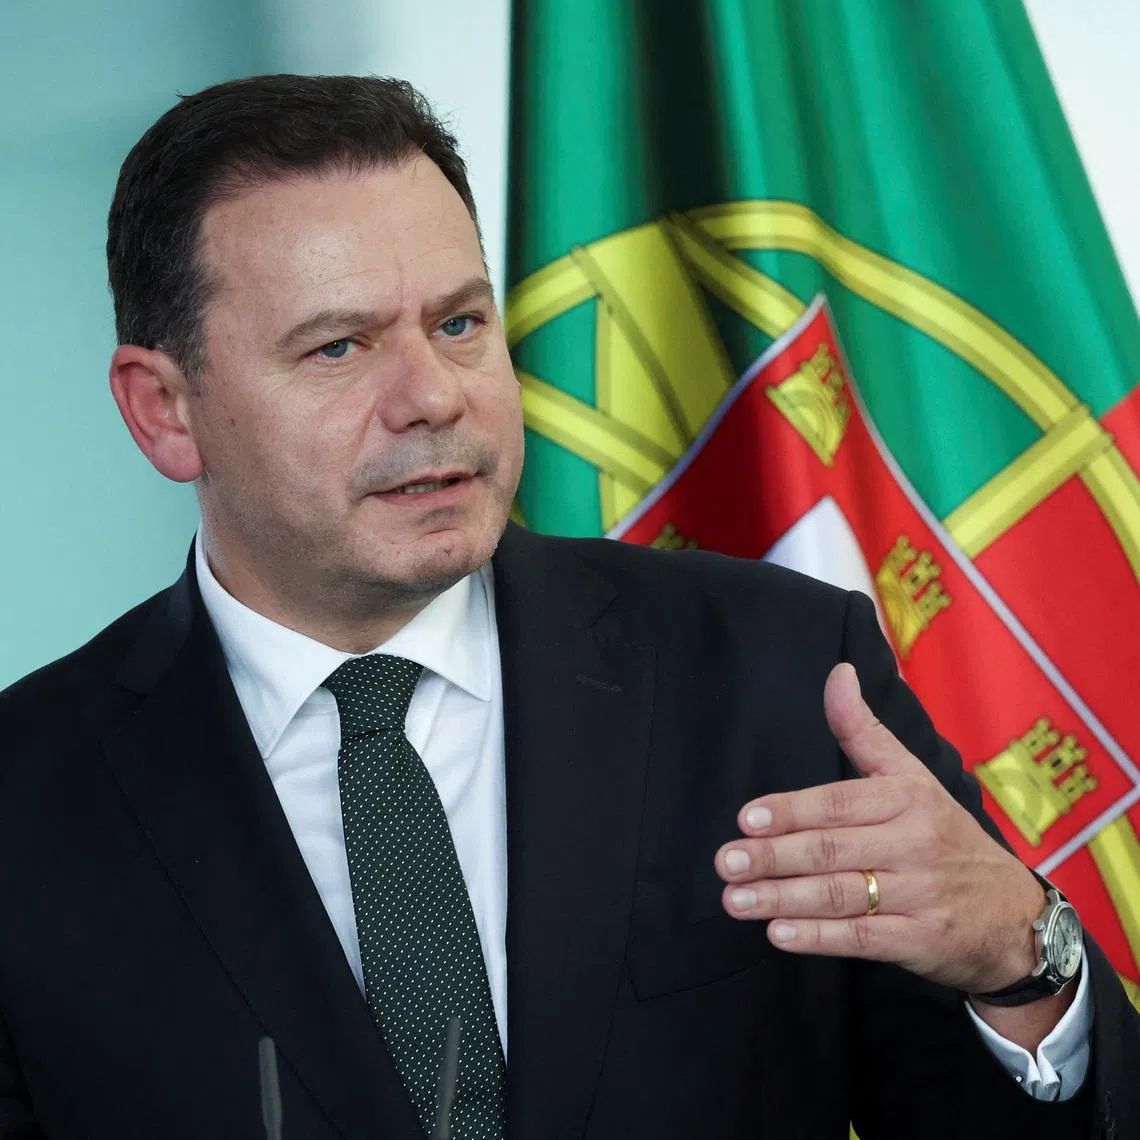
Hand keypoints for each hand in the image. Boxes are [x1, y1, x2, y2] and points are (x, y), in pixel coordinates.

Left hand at [715, 663, 1045, 994]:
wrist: (1015, 917)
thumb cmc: (946, 837)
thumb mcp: (913, 777)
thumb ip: (864, 731)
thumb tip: (837, 673)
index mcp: (908, 798)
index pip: (838, 803)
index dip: (791, 811)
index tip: (746, 819)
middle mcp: (915, 843)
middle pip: (832, 849)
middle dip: (773, 856)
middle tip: (725, 862)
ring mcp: (920, 895)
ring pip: (840, 894)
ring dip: (782, 898)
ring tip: (735, 900)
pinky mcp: (922, 941)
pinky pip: (862, 938)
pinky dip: (819, 937)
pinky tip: (779, 933)